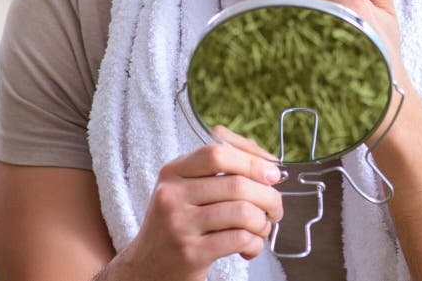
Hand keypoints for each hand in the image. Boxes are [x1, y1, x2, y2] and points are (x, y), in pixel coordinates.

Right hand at [118, 126, 283, 280]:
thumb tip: (267, 163)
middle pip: (237, 184)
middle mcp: (172, 194)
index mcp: (174, 171)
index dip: (252, 159)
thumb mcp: (185, 188)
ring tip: (262, 228)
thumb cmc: (177, 223)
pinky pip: (239, 239)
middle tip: (275, 208)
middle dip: (268, 196)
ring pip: (242, 212)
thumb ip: (220, 170)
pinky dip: (255, 243)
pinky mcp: (190, 253)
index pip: (218, 153)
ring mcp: (179, 224)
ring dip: (263, 222)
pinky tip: (250, 246)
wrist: (145, 269)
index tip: (273, 173)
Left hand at [259, 0, 412, 141]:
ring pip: (287, 21)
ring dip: (273, 13)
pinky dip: (278, 37)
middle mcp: (337, 20)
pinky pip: (288, 48)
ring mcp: (323, 46)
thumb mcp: (387, 12)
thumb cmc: (388, 55)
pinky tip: (273, 38)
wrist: (389, 103)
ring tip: (265, 13)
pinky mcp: (313, 68)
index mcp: (353, 4)